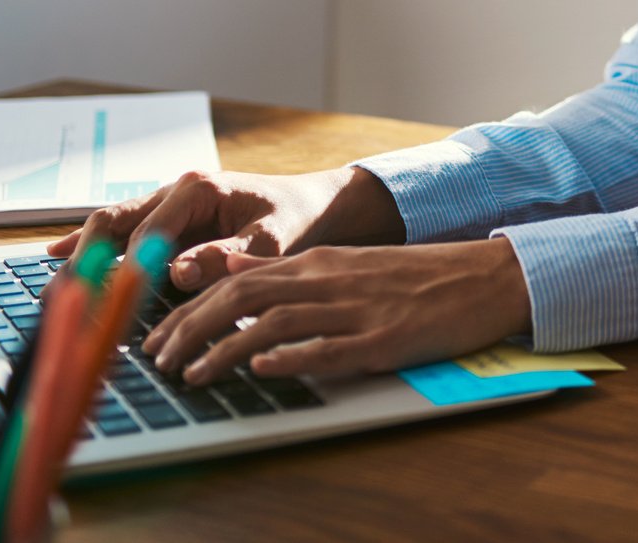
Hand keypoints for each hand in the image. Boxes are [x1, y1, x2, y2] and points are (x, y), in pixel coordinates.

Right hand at [47, 166, 404, 289]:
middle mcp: (174, 190)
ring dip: (82, 254)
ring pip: (111, 225)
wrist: (313, 203)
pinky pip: (120, 227)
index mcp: (198, 190)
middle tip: (62, 298)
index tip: (108, 305)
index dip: (128, 272)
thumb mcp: (272, 240)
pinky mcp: (166, 216)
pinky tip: (56, 255)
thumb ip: (227, 256)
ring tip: (53, 291)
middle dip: (86, 260)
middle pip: (114, 223)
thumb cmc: (296, 219)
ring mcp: (166, 201)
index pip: (148, 235)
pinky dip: (91, 242)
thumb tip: (177, 273)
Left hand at [141, 240, 531, 382]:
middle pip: (244, 298)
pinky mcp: (384, 338)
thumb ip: (284, 268)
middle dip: (192, 329)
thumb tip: (227, 269)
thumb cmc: (413, 277)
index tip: (157, 338)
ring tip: (193, 375)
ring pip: (276, 323)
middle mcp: (330, 280)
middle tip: (159, 360)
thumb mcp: (344, 264)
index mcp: (318, 262)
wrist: (480, 278)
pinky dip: (292, 358)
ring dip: (226, 350)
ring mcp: (356, 309)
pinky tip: (263, 370)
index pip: (236, 281)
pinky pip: (330, 348)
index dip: (189, 310)